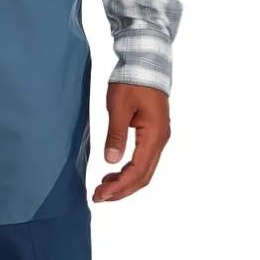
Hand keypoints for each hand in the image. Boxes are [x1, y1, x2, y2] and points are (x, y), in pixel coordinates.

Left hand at [92, 83, 170, 203]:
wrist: (146, 63)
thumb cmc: (132, 82)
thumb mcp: (119, 107)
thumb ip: (116, 135)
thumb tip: (110, 161)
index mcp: (154, 135)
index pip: (137, 171)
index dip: (119, 186)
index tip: (100, 194)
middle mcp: (160, 140)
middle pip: (144, 177)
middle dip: (121, 190)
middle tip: (98, 197)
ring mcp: (159, 138)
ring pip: (144, 170)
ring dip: (125, 182)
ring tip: (103, 188)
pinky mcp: (154, 134)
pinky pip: (143, 160)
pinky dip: (128, 171)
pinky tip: (113, 172)